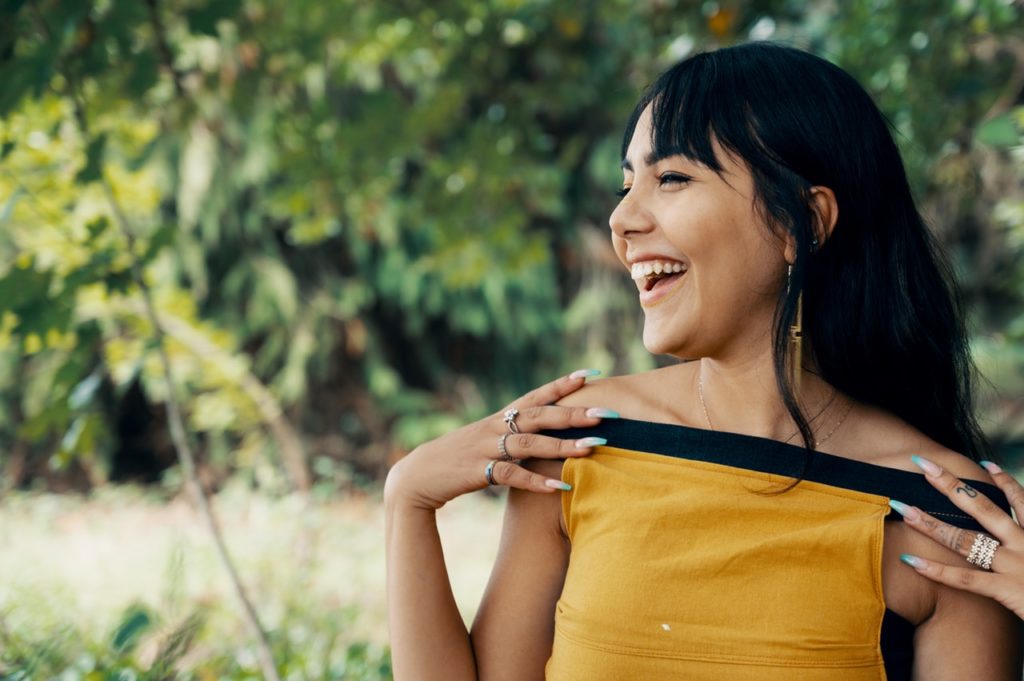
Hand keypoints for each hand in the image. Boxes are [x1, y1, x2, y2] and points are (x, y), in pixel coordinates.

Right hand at [383, 370, 616, 511]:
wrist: (418, 476)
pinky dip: (536, 480)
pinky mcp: (477, 471)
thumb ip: (514, 437)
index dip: (562, 384)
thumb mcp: (487, 442)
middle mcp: (495, 427)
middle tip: (607, 413)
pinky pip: (511, 475)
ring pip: (529, 442)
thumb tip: (546, 435)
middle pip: (540, 415)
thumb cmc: (458, 460)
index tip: (590, 374)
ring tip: (593, 448)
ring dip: (562, 445)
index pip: (536, 395)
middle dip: (574, 413)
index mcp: (500, 418)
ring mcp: (486, 448)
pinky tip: (559, 487)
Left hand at [892, 457, 1023, 618]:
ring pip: (966, 539)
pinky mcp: (1009, 591)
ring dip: (931, 522)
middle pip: (983, 507)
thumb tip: (1018, 535)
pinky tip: (909, 560)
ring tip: (902, 508)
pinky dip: (935, 570)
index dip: (1003, 481)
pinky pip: (965, 580)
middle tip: (923, 464)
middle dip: (950, 484)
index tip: (985, 464)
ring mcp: (1016, 566)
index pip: (1021, 501)